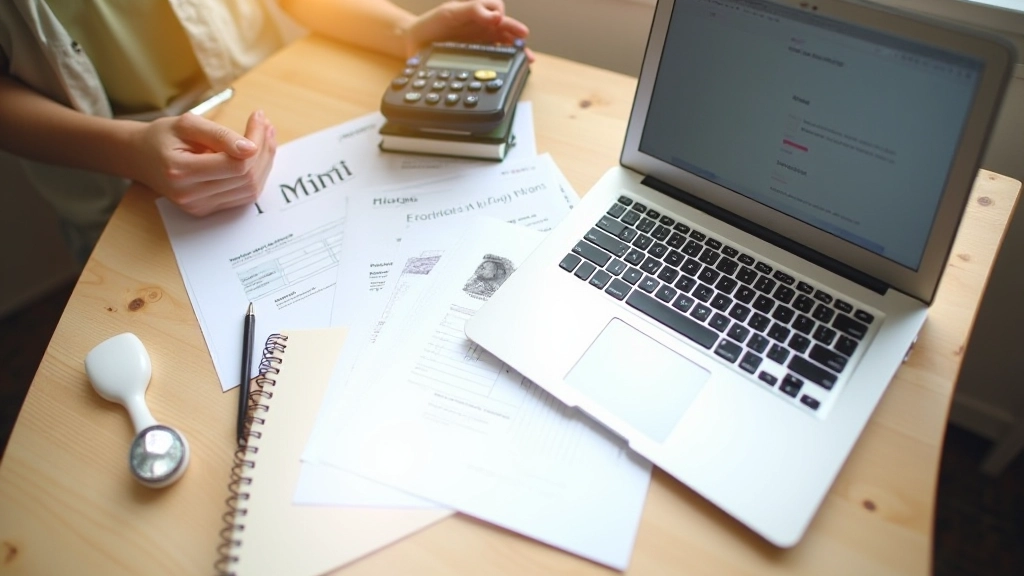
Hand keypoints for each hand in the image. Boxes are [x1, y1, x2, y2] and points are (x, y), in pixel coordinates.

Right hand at [131, 110, 276, 216]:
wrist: (140, 158)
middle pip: (246, 178)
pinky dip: (256, 175)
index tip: (259, 118)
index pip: (235, 164)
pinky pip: (243, 197)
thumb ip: (219, 135)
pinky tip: (257, 155)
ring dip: (265, 162)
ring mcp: (199, 206)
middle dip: (264, 149)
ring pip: (250, 189)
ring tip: (265, 137)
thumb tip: (251, 148)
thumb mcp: (187, 124)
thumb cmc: (162, 137)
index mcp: (181, 171)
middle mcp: (190, 195)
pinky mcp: (207, 209)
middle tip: (266, 125)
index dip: (256, 142)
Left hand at [405, 0, 532, 60]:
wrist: (413, 42)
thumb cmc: (431, 24)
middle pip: (505, 30)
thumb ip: (472, 10)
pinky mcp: (475, 56)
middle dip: (517, 37)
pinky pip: (493, 58)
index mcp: (477, 12)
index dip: (505, 19)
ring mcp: (480, 42)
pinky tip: (511, 68)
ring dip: (515, 51)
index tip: (505, 25)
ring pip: (503, 45)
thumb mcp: (450, 12)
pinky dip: (503, 62)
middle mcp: (482, 26)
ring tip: (525, 60)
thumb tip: (496, 16)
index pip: (498, 11)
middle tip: (524, 45)